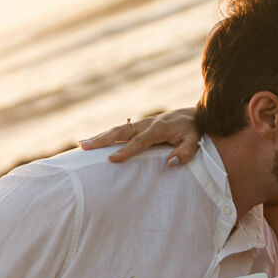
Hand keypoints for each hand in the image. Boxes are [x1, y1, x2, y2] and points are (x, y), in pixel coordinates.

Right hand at [78, 108, 200, 165]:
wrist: (193, 114)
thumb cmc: (194, 130)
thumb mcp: (195, 141)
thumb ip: (185, 152)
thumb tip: (170, 162)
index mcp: (159, 128)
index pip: (140, 141)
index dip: (126, 150)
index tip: (112, 159)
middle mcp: (147, 123)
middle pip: (122, 131)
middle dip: (103, 139)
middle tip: (85, 147)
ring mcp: (141, 124)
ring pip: (117, 130)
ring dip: (100, 137)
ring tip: (82, 145)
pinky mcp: (139, 126)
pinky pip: (120, 131)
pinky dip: (105, 136)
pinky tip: (93, 142)